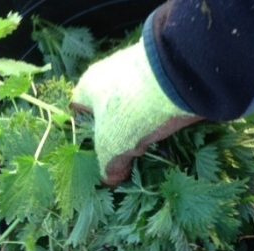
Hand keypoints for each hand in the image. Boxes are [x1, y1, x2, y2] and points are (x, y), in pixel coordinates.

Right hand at [72, 39, 203, 185]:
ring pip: (136, 102)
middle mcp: (111, 72)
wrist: (176, 76)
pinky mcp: (168, 71)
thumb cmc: (129, 110)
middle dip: (118, 129)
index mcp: (89, 85)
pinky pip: (161, 98)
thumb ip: (109, 164)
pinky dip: (164, 113)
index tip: (96, 149)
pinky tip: (170, 130)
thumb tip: (111, 179)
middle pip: (110, 106)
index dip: (84, 129)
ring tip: (151, 146)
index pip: (78, 107)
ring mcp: (141, 69)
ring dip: (143, 122)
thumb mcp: (113, 145)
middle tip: (126, 153)